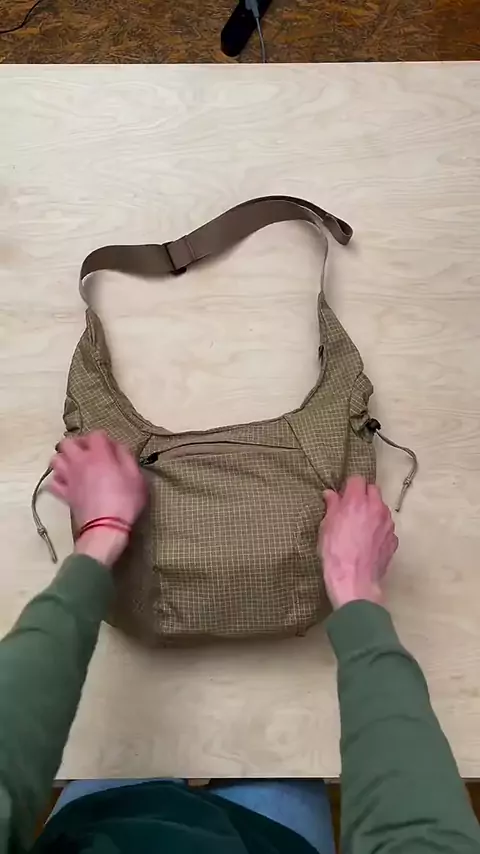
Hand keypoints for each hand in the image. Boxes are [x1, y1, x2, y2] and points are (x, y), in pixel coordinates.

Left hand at [48, 431, 146, 566]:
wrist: (106, 527)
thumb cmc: (125, 501)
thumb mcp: (136, 476)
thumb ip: (126, 457)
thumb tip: (118, 447)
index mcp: (99, 455)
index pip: (95, 434)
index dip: (104, 439)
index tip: (111, 449)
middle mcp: (79, 462)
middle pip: (67, 442)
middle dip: (77, 444)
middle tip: (88, 453)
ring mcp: (69, 478)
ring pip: (55, 459)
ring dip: (64, 459)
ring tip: (75, 466)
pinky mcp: (64, 494)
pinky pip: (53, 482)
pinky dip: (58, 480)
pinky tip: (67, 483)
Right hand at [319, 476, 397, 609]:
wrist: (354, 580)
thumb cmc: (335, 552)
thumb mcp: (326, 527)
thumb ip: (331, 507)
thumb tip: (330, 495)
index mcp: (357, 501)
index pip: (357, 479)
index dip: (349, 486)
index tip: (343, 495)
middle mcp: (376, 508)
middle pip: (373, 490)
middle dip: (363, 495)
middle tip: (351, 508)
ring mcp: (388, 524)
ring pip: (382, 508)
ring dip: (372, 512)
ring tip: (360, 527)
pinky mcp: (393, 540)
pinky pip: (386, 527)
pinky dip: (379, 529)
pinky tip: (368, 541)